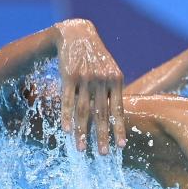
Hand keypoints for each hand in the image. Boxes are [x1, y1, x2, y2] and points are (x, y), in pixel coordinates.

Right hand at [55, 19, 125, 153]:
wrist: (77, 33)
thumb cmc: (96, 57)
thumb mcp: (110, 70)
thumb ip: (113, 91)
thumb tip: (116, 116)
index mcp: (116, 80)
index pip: (118, 110)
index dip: (120, 128)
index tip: (121, 146)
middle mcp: (102, 80)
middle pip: (102, 114)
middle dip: (102, 136)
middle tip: (103, 154)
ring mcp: (85, 78)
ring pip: (83, 110)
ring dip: (82, 132)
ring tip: (82, 149)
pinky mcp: (69, 75)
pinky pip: (67, 100)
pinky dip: (66, 116)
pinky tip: (66, 131)